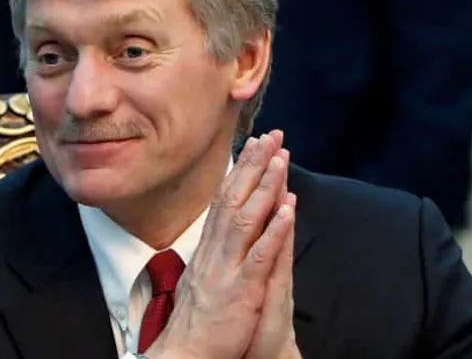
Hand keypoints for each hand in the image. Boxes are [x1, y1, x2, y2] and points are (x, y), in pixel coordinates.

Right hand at [146, 131, 293, 358]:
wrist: (184, 355)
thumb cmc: (196, 321)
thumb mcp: (202, 277)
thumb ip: (215, 251)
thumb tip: (222, 227)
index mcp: (208, 248)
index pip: (223, 199)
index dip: (240, 170)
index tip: (253, 145)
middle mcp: (215, 252)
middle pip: (233, 198)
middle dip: (254, 165)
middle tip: (271, 135)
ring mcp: (226, 269)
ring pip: (246, 218)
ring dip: (265, 186)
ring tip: (280, 158)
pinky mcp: (240, 291)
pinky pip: (259, 255)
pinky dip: (274, 229)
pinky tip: (287, 208)